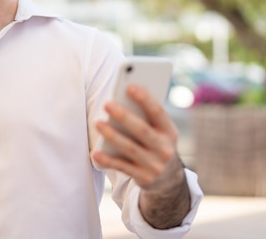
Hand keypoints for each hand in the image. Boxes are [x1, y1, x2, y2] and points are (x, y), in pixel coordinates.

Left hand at [92, 84, 190, 227]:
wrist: (168, 179)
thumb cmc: (156, 143)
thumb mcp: (159, 131)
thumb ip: (146, 117)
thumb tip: (121, 99)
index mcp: (170, 131)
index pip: (158, 112)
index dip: (145, 99)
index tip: (129, 86)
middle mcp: (165, 149)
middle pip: (142, 130)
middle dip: (124, 116)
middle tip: (107, 104)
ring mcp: (155, 165)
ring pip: (130, 149)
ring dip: (113, 136)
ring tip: (98, 123)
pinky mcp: (144, 178)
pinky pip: (122, 167)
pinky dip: (108, 160)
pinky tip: (95, 152)